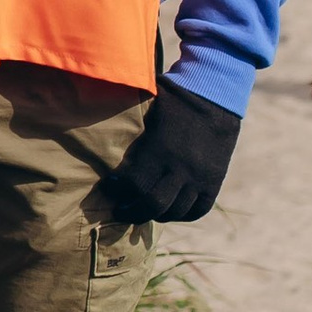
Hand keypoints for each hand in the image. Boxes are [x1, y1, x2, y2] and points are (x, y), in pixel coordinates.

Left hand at [101, 84, 237, 226]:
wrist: (215, 96)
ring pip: (174, 211)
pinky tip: (169, 211)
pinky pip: (197, 210)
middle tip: (119, 212)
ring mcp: (198, 177)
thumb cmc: (174, 97)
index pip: (133, 182)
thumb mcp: (146, 105)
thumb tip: (95, 113)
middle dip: (131, 212)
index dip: (116, 190)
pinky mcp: (213, 181)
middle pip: (152, 204)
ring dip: (154, 215)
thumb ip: (127, 120)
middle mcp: (179, 167)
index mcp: (158, 148)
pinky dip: (181, 215)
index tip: (107, 187)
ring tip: (142, 211)